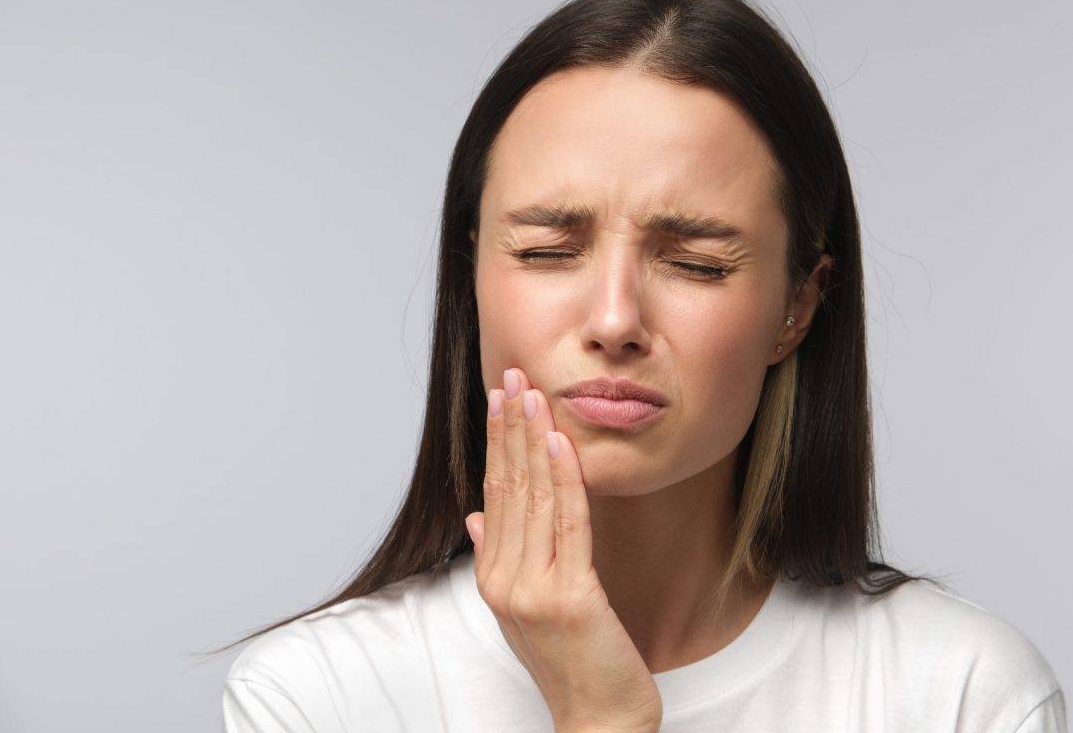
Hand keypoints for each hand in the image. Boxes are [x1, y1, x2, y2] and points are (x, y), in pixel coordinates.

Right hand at [464, 367, 662, 732]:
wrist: (597, 719)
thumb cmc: (569, 662)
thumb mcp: (522, 608)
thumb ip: (497, 557)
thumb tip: (475, 515)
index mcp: (492, 576)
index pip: (493, 492)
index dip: (497, 441)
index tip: (500, 396)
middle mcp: (504, 579)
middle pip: (508, 486)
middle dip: (510, 426)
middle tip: (512, 375)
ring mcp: (533, 589)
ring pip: (533, 498)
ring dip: (532, 439)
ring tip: (532, 393)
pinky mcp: (570, 597)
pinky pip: (567, 525)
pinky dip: (564, 479)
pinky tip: (560, 442)